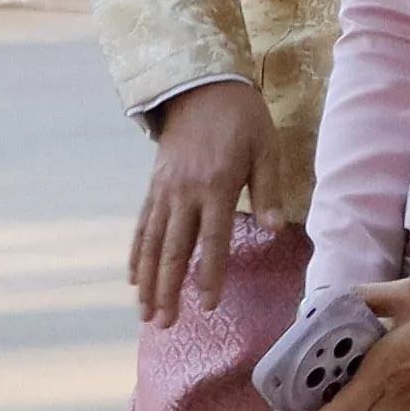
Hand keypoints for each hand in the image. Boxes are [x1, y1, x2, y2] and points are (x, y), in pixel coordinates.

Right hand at [127, 81, 268, 326]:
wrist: (201, 86)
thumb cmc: (243, 120)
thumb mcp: (267, 150)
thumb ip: (268, 192)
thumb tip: (276, 230)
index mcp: (216, 186)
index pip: (213, 241)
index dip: (210, 275)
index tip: (207, 305)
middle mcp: (184, 193)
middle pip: (173, 250)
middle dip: (168, 290)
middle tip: (164, 324)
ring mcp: (164, 190)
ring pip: (151, 243)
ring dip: (147, 280)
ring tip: (144, 313)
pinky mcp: (154, 186)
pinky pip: (142, 225)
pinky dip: (136, 253)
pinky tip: (133, 278)